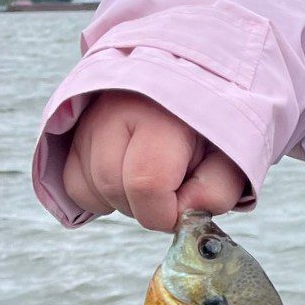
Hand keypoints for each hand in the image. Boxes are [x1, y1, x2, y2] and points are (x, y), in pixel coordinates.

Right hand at [63, 91, 245, 231]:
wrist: (189, 91)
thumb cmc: (211, 130)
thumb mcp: (231, 157)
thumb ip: (217, 190)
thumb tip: (182, 214)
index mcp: (162, 114)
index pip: (146, 182)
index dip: (164, 212)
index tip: (184, 208)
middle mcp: (116, 110)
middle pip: (114, 188)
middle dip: (146, 207)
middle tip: (172, 188)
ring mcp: (89, 119)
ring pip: (91, 188)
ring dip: (124, 200)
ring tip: (153, 177)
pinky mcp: (73, 130)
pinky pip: (73, 183)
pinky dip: (100, 193)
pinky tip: (127, 177)